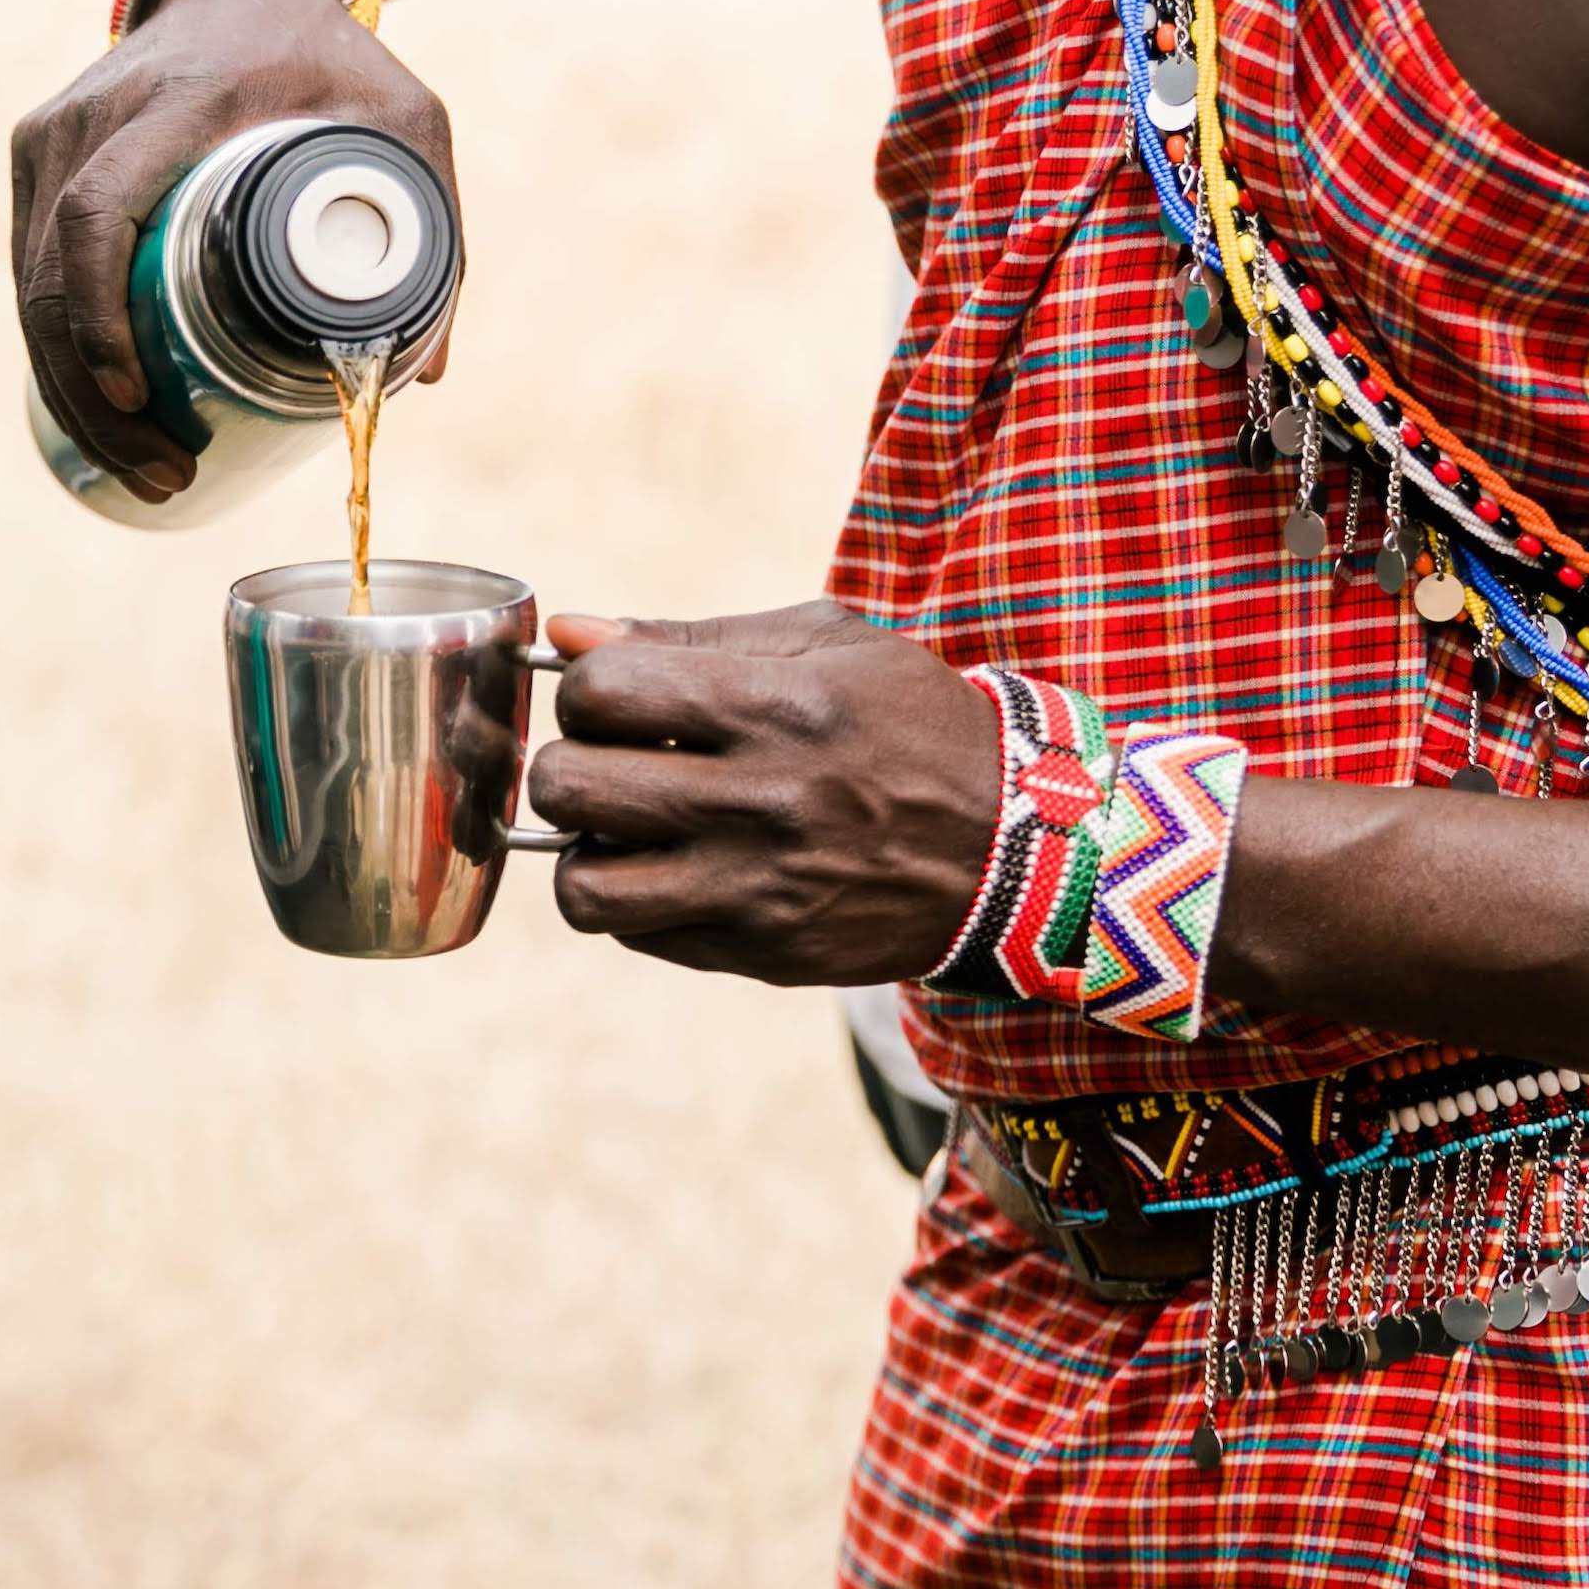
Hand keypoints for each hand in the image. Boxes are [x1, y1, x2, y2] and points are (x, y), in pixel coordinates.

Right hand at [8, 0, 460, 500]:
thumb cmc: (331, 57)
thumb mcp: (406, 121)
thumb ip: (438, 231)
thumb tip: (422, 376)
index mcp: (172, 101)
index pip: (96, 212)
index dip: (99, 313)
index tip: (134, 393)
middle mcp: (90, 114)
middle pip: (49, 271)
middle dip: (90, 392)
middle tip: (157, 469)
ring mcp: (50, 132)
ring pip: (27, 281)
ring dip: (68, 385)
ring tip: (136, 462)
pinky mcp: (36, 154)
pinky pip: (28, 265)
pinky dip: (56, 346)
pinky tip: (94, 411)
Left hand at [526, 601, 999, 986]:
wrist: (1020, 847)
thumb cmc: (913, 723)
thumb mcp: (828, 643)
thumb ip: (691, 636)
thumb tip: (568, 636)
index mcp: (777, 706)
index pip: (601, 691)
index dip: (587, 689)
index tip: (618, 698)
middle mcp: (762, 801)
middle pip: (570, 786)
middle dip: (569, 764)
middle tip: (610, 761)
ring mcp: (760, 888)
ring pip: (584, 886)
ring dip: (585, 849)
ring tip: (626, 827)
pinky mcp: (764, 952)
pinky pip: (637, 934)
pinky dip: (634, 900)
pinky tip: (675, 867)